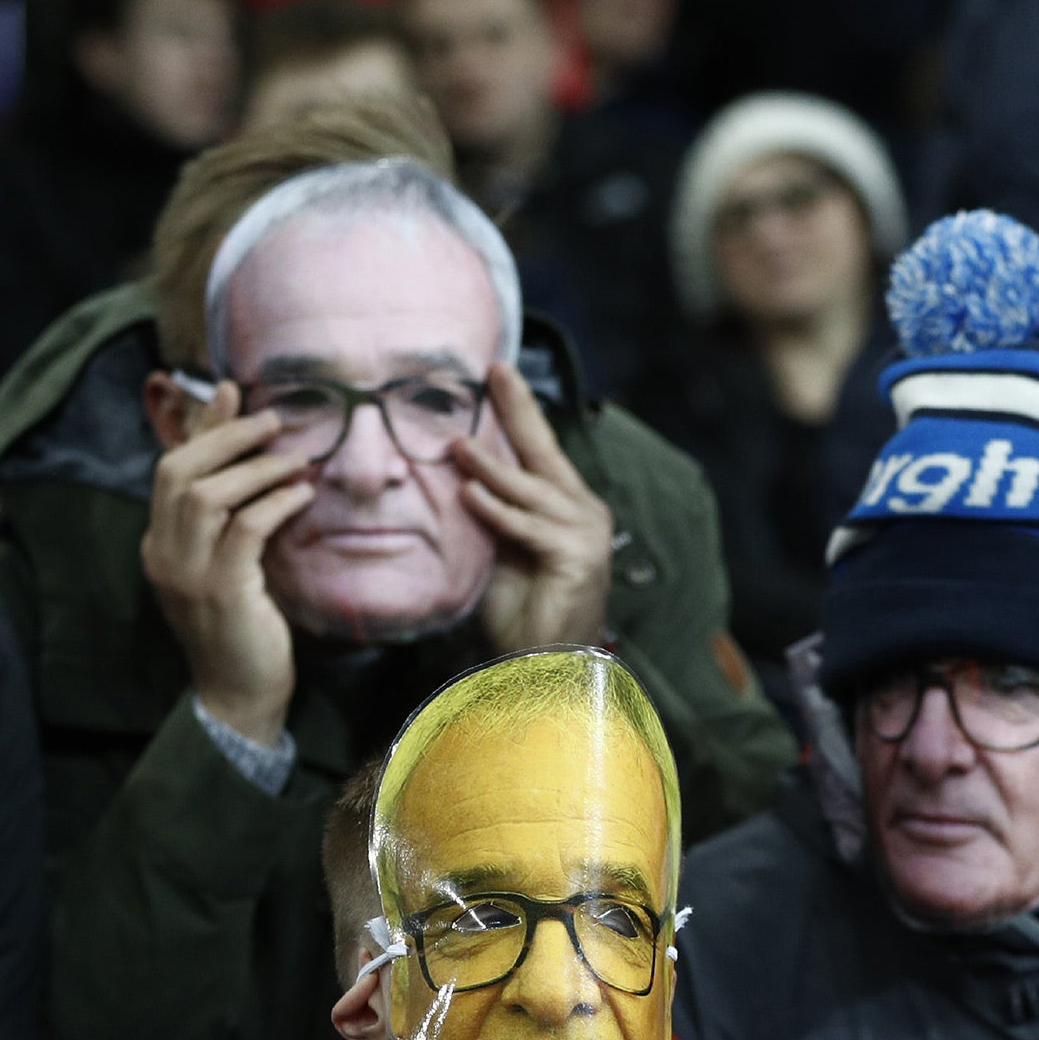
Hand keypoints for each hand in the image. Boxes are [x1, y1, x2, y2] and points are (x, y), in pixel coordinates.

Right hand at [140, 381, 315, 745]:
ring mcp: (186, 576)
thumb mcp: (230, 564)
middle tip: (272, 418)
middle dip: (226, 436)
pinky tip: (302, 495)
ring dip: (255, 468)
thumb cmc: (243, 629)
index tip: (233, 391)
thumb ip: (233, 518)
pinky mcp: (221, 594)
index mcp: (159, 544)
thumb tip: (256, 462)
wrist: (240, 696)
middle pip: (179, 472)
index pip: (171, 470)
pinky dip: (274, 504)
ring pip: (207, 495)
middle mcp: (163, 555)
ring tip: (296, 458)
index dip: (203, 427)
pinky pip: (244, 530)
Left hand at [457, 363, 613, 652]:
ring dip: (491, 468)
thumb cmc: (521, 615)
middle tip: (493, 372)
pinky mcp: (577, 558)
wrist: (545, 667)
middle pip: (543, 453)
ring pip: (530, 490)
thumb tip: (454, 476)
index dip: (518, 411)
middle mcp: (582, 512)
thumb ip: (487, 516)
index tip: (496, 373)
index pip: (538, 451)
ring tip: (456, 445)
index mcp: (565, 507)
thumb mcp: (497, 552)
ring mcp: (584, 534)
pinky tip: (469, 496)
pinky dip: (497, 512)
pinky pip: (529, 527)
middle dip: (517, 410)